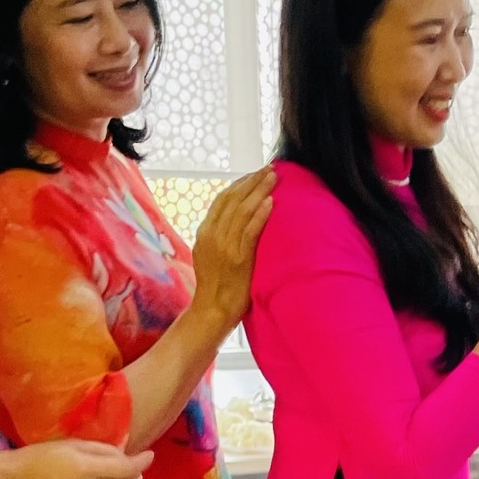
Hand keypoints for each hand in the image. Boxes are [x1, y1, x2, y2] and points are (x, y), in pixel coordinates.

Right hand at [188, 168, 275, 335]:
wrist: (213, 310)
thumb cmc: (217, 286)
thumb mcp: (210, 255)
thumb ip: (220, 237)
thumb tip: (237, 221)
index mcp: (205, 232)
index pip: (223, 199)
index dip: (240, 184)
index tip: (255, 174)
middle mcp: (212, 234)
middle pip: (233, 199)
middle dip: (252, 181)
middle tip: (270, 168)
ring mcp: (224, 246)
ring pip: (241, 210)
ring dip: (259, 191)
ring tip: (273, 178)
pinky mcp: (238, 258)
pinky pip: (249, 231)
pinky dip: (260, 214)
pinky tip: (270, 202)